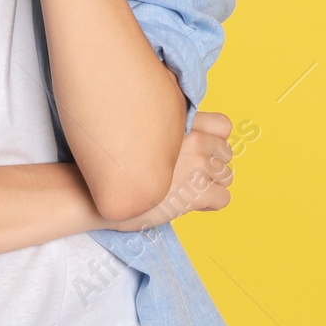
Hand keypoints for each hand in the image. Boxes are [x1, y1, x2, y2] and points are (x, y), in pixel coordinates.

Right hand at [106, 111, 234, 232]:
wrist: (98, 192)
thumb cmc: (115, 163)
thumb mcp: (143, 133)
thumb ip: (169, 132)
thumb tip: (185, 140)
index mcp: (182, 122)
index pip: (223, 124)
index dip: (215, 139)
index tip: (200, 150)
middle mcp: (194, 140)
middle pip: (227, 152)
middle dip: (212, 164)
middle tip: (189, 175)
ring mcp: (197, 165)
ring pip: (227, 176)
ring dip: (211, 184)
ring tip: (187, 190)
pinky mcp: (196, 192)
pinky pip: (223, 198)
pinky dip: (209, 203)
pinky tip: (188, 204)